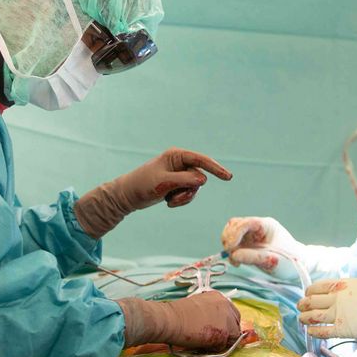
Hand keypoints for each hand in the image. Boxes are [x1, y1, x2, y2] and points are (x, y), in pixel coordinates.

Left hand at [75, 148, 231, 238]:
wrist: (128, 196)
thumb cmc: (142, 185)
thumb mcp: (164, 183)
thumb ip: (184, 180)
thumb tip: (203, 180)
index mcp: (176, 155)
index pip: (201, 160)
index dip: (215, 168)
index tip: (228, 177)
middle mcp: (180, 163)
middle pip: (199, 178)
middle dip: (188, 191)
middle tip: (172, 197)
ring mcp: (179, 174)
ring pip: (195, 188)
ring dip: (183, 198)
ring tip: (168, 200)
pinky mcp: (177, 184)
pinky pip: (188, 194)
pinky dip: (180, 201)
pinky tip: (167, 201)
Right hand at [117, 291, 241, 348]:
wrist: (171, 319)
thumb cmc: (177, 314)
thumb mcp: (197, 308)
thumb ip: (209, 314)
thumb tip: (213, 326)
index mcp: (218, 297)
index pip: (230, 313)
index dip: (225, 324)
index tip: (217, 331)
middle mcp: (226, 304)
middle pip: (236, 323)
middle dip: (228, 333)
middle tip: (214, 340)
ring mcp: (227, 317)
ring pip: (232, 335)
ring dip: (221, 341)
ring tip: (204, 342)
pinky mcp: (225, 331)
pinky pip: (225, 344)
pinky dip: (216, 347)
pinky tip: (203, 344)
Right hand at [220, 216, 305, 279]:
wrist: (300, 266)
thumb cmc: (291, 260)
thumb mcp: (273, 260)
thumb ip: (253, 257)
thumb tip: (234, 255)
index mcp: (265, 225)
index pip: (245, 223)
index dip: (235, 234)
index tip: (231, 247)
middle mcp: (257, 228)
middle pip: (234, 225)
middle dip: (229, 239)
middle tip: (231, 255)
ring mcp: (251, 235)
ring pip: (231, 233)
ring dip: (229, 246)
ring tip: (235, 261)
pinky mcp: (248, 244)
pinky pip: (234, 244)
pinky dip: (232, 252)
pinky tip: (237, 261)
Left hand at [297, 278, 356, 339]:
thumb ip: (347, 288)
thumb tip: (340, 291)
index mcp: (340, 285)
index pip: (317, 287)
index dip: (309, 292)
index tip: (307, 294)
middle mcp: (336, 298)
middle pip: (312, 301)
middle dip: (303, 304)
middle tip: (300, 307)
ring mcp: (338, 314)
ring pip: (313, 316)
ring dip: (304, 317)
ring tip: (301, 319)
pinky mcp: (343, 329)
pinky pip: (323, 331)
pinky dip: (314, 331)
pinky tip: (310, 332)